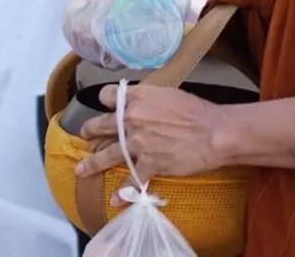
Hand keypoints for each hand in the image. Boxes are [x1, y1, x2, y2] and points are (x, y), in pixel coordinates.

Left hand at [76, 84, 231, 195]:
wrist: (212, 133)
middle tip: (85, 135)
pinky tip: (114, 201)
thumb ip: (149, 99)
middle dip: (89, 130)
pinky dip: (122, 194)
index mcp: (137, 98)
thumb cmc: (196, 111)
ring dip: (92, 163)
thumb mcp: (168, 94)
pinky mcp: (149, 164)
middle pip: (101, 124)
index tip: (105, 106)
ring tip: (81, 169)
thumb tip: (143, 104)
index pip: (108, 95)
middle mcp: (131, 119)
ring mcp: (137, 143)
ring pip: (108, 154)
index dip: (106, 100)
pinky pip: (131, 180)